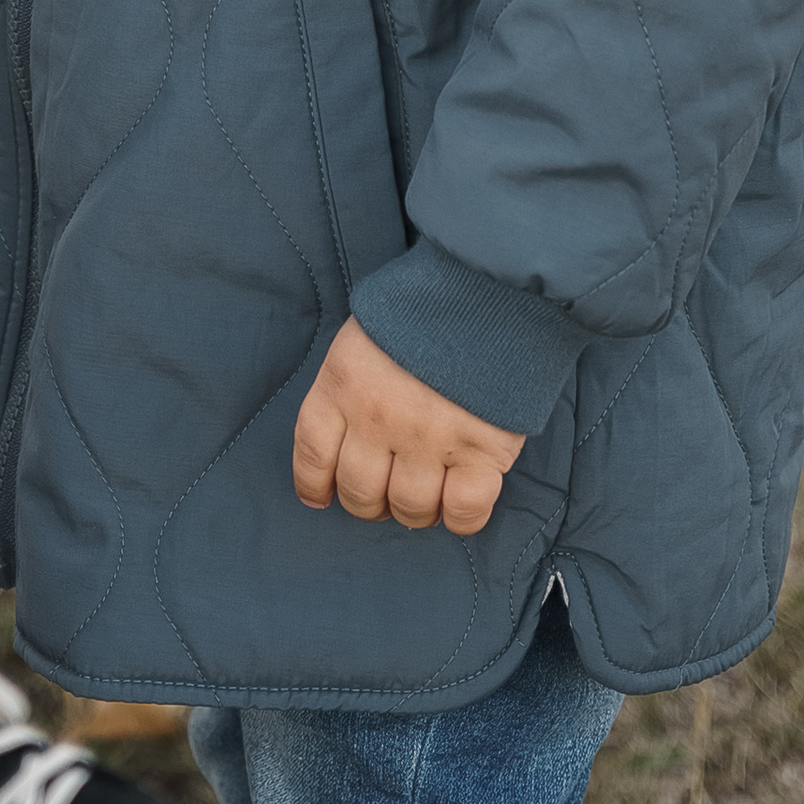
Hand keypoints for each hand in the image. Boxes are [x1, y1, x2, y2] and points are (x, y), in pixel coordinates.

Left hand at [291, 315, 523, 534]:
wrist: (490, 285)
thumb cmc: (424, 308)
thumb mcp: (365, 335)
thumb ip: (351, 385)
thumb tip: (344, 440)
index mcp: (343, 385)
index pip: (313, 455)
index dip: (314, 483)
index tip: (321, 495)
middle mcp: (378, 419)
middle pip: (360, 492)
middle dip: (370, 504)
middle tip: (387, 494)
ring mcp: (429, 438)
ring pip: (409, 507)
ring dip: (415, 512)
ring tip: (427, 496)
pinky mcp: (481, 450)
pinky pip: (463, 510)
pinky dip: (460, 518)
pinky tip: (460, 504)